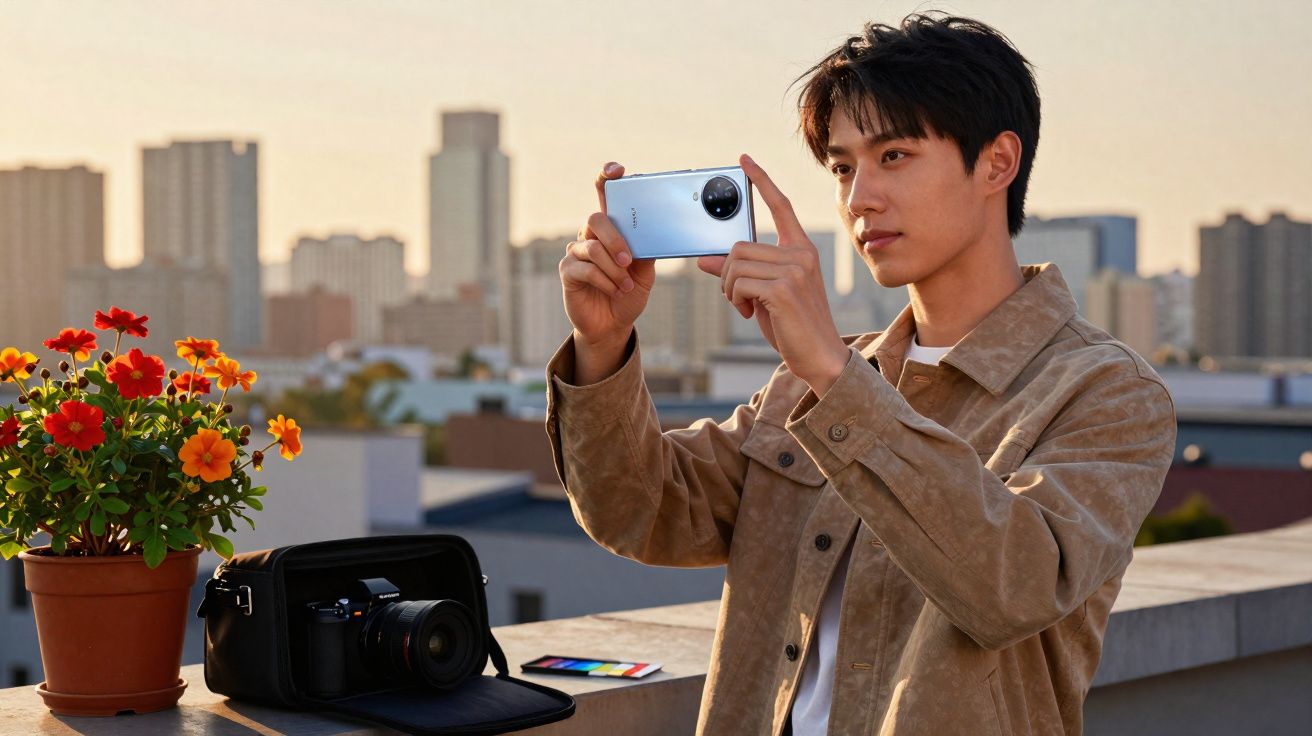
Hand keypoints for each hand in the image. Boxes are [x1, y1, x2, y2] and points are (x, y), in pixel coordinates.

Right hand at [559, 162, 656, 349]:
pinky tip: (614, 290)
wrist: (613, 324)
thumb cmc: (628, 293)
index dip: (606, 178)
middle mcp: (590, 235)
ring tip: (625, 285)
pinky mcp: (567, 271)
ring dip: (614, 269)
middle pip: (596, 218)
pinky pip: (586, 269)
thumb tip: (651, 234)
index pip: (604, 196)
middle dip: (615, 238)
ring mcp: (576, 252)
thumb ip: (645, 251)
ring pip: (592, 247)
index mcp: (611, 229)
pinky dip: (605, 281)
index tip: (616, 170)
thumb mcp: (645, 272)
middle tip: (629, 260)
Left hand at [696, 154, 848, 395]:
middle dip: (726, 274)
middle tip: (736, 296)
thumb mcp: (762, 293)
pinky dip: (734, 299)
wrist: (819, 356)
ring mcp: (795, 269)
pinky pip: (737, 282)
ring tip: (743, 305)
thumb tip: (703, 259)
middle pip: (739, 246)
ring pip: (734, 263)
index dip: (761, 181)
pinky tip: (748, 312)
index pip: (780, 205)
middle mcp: (801, 253)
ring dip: (728, 289)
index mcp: (801, 248)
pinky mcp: (783, 288)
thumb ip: (739, 272)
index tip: (744, 160)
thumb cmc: (792, 325)